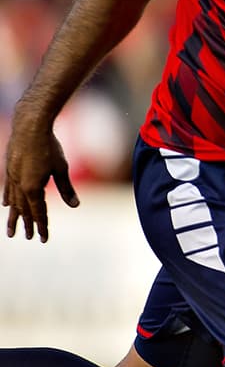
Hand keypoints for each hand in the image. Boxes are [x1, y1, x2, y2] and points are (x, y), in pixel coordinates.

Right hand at [3, 116, 78, 242]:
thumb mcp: (62, 168)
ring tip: (11, 231)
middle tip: (29, 238)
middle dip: (28, 225)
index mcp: (33, 188)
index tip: (43, 239)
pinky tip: (6, 205)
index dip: (42, 226)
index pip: (38, 212)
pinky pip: (7, 189)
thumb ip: (67, 188)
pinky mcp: (9, 169)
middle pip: (24, 210)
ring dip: (14, 217)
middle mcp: (19, 186)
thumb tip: (75, 205)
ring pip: (13, 202)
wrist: (30, 127)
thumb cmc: (49, 147)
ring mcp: (12, 178)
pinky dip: (7, 199)